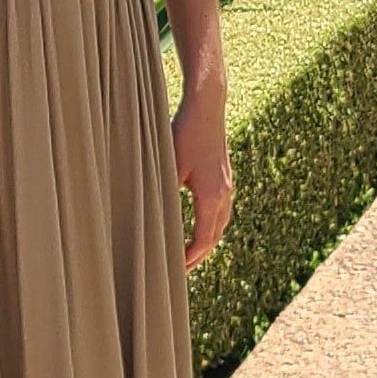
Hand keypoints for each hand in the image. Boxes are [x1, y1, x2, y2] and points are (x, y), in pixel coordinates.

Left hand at [172, 80, 232, 268]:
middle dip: (199, 255)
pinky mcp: (224, 175)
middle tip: (182, 271)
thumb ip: (164, 195)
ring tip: (189, 254)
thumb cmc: (184, 132)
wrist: (206, 106)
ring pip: (220, 223)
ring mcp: (226, 184)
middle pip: (215, 236)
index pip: (204, 239)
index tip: (177, 271)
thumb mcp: (168, 166)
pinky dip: (210, 225)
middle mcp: (224, 193)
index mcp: (211, 196)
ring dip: (206, 241)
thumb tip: (150, 221)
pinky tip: (197, 224)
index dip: (191, 258)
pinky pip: (220, 210)